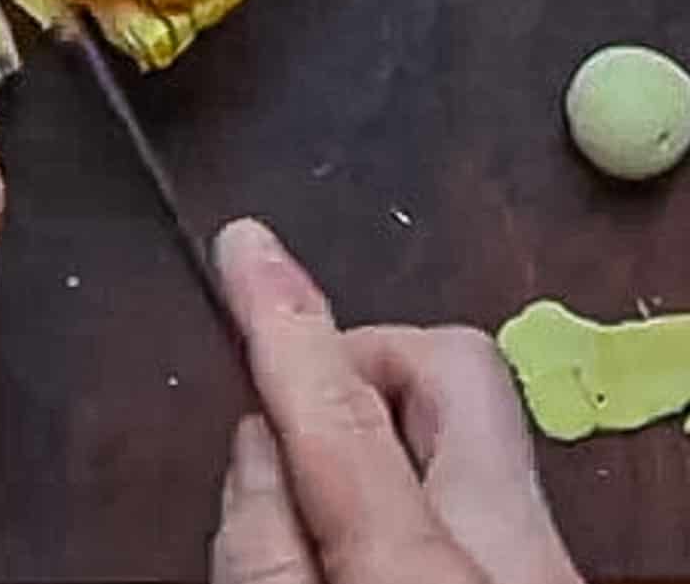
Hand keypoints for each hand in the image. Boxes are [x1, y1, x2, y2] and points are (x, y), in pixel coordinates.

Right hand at [211, 220, 581, 583]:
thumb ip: (265, 554)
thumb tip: (257, 442)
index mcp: (436, 573)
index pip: (346, 416)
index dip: (283, 322)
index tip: (244, 246)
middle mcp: (520, 551)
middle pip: (457, 365)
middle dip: (365, 349)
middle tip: (290, 390)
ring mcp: (550, 561)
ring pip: (465, 427)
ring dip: (383, 431)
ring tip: (316, 500)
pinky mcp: (553, 572)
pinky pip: (480, 492)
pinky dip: (412, 493)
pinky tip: (365, 552)